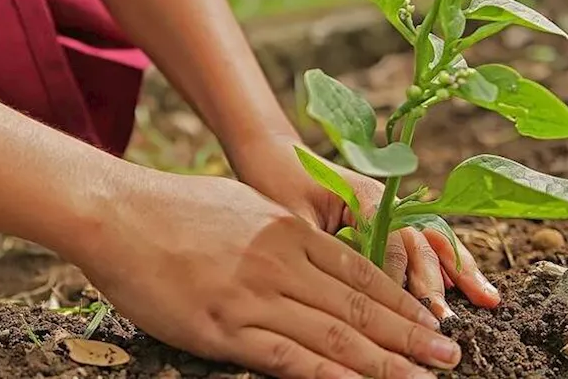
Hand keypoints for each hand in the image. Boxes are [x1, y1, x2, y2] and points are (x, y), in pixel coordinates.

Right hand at [76, 171, 460, 378]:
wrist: (116, 213)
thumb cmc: (171, 208)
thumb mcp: (240, 206)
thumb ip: (279, 233)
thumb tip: (308, 249)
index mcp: (287, 231)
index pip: (360, 273)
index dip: (401, 301)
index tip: (431, 320)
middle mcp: (281, 263)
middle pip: (360, 307)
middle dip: (410, 335)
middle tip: (451, 356)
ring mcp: (254, 297)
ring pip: (336, 337)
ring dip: (387, 362)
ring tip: (423, 377)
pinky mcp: (225, 328)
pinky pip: (290, 360)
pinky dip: (333, 377)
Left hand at [231, 136, 500, 318]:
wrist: (273, 153)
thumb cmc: (276, 182)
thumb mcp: (292, 217)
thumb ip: (321, 247)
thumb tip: (339, 290)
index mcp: (364, 196)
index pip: (392, 242)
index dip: (398, 279)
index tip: (401, 313)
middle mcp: (386, 200)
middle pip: (420, 243)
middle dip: (436, 283)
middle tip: (445, 321)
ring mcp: (392, 208)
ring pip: (432, 241)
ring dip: (459, 271)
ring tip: (488, 300)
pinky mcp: (389, 218)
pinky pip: (424, 241)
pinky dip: (448, 263)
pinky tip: (468, 286)